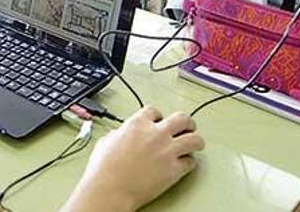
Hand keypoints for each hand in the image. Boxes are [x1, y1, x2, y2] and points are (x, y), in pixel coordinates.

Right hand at [62, 107, 203, 211]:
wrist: (109, 190)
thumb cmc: (104, 170)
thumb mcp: (106, 142)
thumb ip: (119, 134)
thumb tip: (121, 135)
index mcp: (137, 124)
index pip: (154, 110)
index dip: (157, 116)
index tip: (159, 121)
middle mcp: (156, 134)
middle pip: (182, 118)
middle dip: (186, 122)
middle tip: (187, 127)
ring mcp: (167, 152)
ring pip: (195, 139)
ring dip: (195, 140)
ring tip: (195, 144)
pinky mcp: (174, 170)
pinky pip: (191, 162)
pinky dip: (189, 163)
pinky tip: (185, 163)